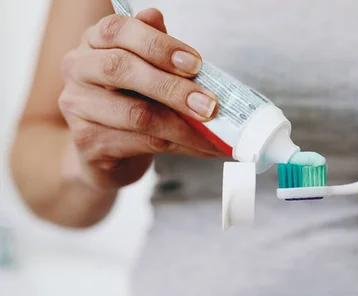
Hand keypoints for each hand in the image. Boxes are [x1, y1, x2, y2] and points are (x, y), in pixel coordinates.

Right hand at [59, 9, 220, 189]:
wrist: (105, 152)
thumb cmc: (131, 100)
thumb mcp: (147, 69)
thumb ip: (154, 48)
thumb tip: (156, 16)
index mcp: (94, 41)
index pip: (118, 30)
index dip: (159, 45)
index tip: (196, 63)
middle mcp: (78, 69)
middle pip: (121, 69)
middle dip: (173, 88)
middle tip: (209, 105)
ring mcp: (78, 107)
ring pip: (136, 114)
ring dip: (183, 126)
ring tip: (214, 134)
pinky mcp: (88, 141)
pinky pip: (141, 143)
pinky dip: (179, 145)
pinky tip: (202, 147)